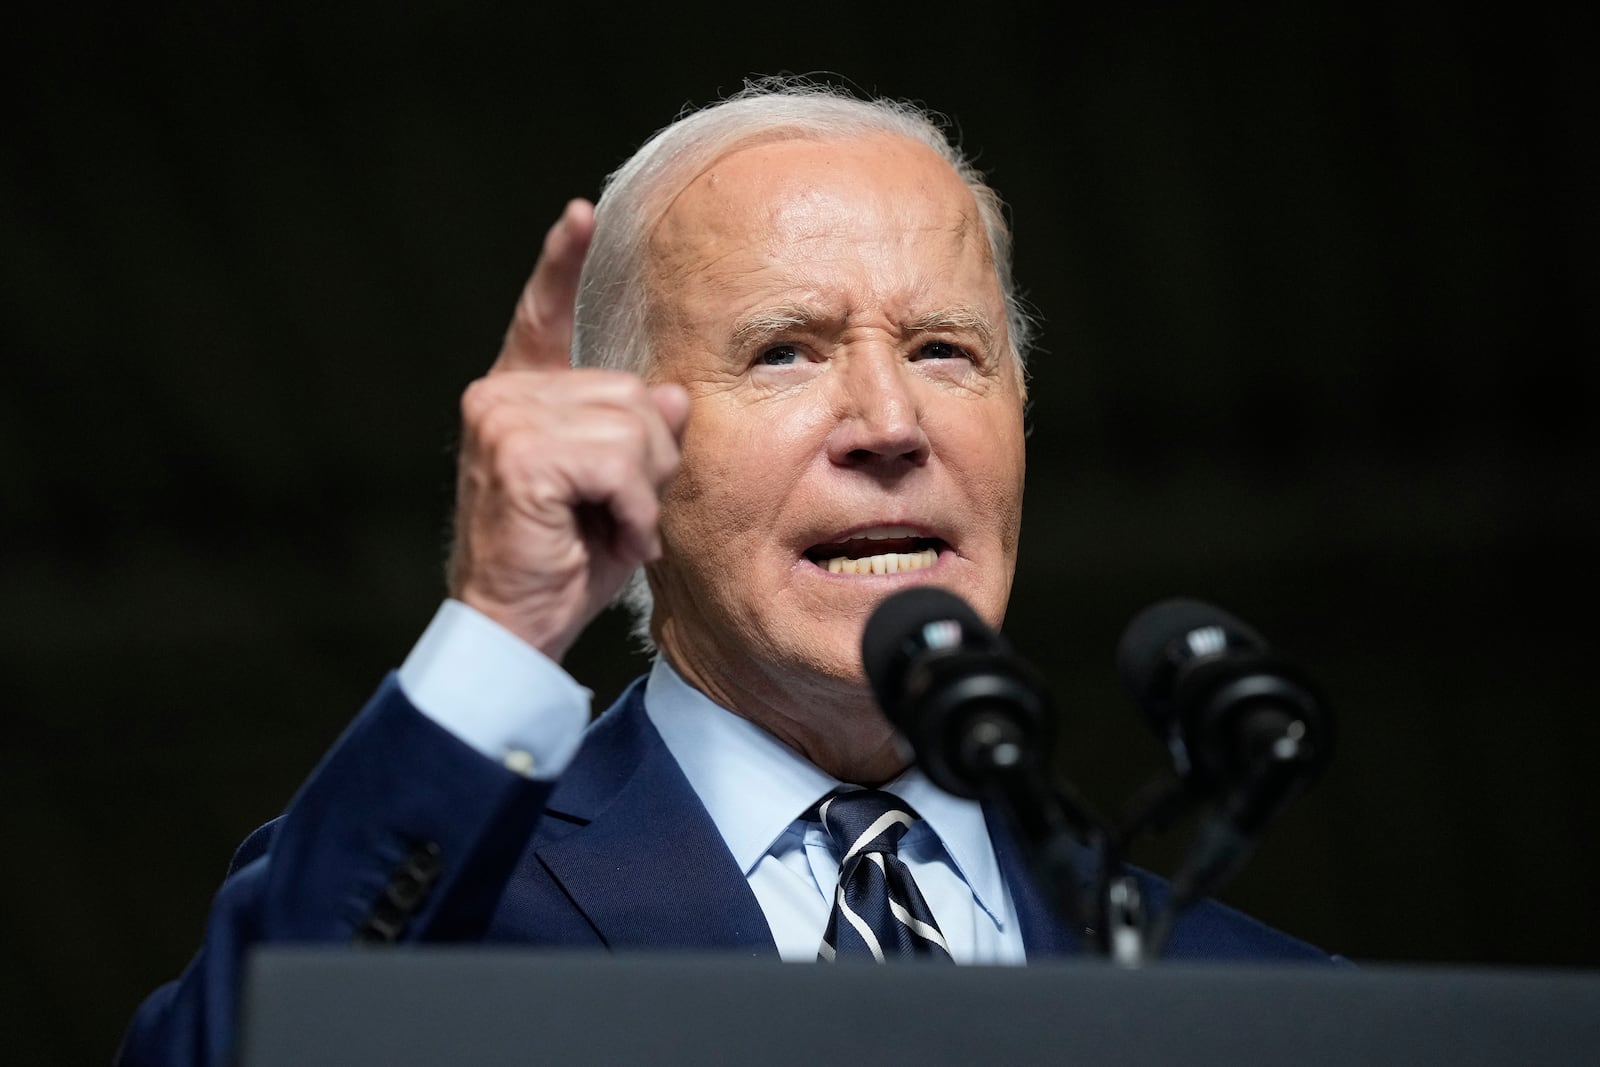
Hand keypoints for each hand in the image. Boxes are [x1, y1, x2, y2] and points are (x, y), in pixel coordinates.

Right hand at [448, 199, 689, 660]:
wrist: (515, 627)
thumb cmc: (563, 562)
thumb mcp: (618, 492)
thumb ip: (641, 438)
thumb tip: (673, 394)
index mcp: (521, 398)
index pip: (542, 318)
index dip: (560, 266)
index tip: (579, 215)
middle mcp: (501, 397)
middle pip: (633, 392)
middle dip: (649, 460)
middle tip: (616, 512)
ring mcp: (503, 420)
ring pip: (634, 425)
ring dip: (642, 491)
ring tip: (608, 527)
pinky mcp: (518, 453)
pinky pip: (620, 462)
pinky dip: (632, 508)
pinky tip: (607, 536)